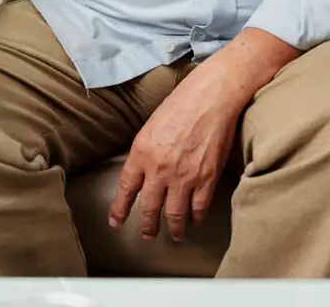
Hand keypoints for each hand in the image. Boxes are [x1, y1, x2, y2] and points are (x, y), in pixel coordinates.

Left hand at [108, 59, 238, 241]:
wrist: (212, 96)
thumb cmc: (183, 101)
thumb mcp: (152, 125)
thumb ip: (145, 151)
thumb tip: (144, 172)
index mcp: (142, 152)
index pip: (126, 189)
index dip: (119, 209)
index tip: (116, 221)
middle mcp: (159, 169)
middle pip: (149, 208)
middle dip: (147, 226)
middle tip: (147, 234)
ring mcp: (183, 176)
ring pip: (174, 215)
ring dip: (174, 228)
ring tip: (175, 233)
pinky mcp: (206, 177)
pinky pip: (199, 206)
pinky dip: (197, 216)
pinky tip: (196, 218)